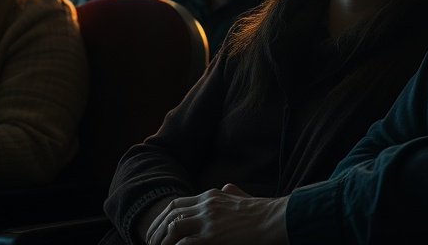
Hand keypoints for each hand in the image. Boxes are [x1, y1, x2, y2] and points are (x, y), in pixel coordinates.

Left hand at [146, 184, 288, 244]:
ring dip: (162, 240)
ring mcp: (209, 220)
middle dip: (156, 229)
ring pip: (173, 227)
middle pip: (170, 213)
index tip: (157, 230)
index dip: (162, 217)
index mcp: (212, 196)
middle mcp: (207, 205)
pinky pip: (185, 242)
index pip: (177, 203)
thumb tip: (226, 187)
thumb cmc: (264, 212)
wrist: (276, 219)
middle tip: (150, 243)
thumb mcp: (244, 197)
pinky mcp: (213, 236)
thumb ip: (232, 193)